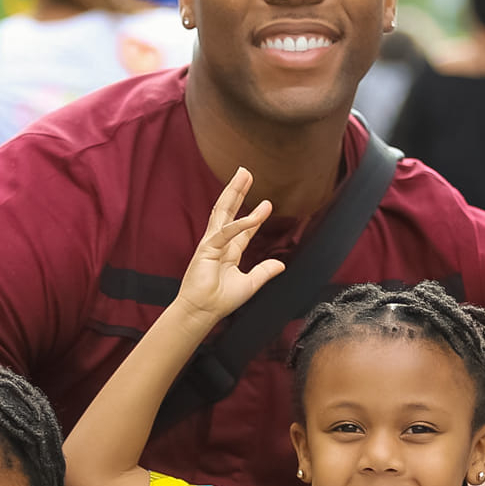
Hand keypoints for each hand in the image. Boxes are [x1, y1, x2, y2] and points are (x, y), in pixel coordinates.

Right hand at [173, 168, 285, 322]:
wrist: (203, 312)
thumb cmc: (220, 301)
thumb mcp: (250, 284)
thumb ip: (264, 272)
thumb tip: (281, 265)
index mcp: (228, 252)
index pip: (243, 229)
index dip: (254, 216)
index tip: (267, 204)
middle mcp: (219, 244)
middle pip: (229, 211)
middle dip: (238, 191)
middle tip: (246, 173)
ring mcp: (212, 243)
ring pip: (224, 212)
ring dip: (234, 192)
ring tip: (243, 175)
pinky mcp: (207, 248)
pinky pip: (226, 232)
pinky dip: (240, 224)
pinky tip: (254, 216)